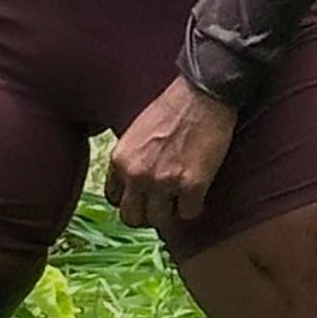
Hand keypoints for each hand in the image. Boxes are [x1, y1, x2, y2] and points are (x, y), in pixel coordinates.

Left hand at [104, 76, 238, 230]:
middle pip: (132, 218)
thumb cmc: (171, 108)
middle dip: (148, 215)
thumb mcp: (135, 134)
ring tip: (181, 202)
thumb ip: (131, 160)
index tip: (144, 198)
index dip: (132, 200)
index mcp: (120, 160)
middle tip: (163, 208)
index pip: (114, 200)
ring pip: (160, 221)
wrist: (202, 96)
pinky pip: (189, 214)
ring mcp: (164, 182)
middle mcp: (137, 175)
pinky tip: (199, 194)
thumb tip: (135, 184)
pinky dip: (195, 207)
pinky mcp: (193, 185)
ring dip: (172, 215)